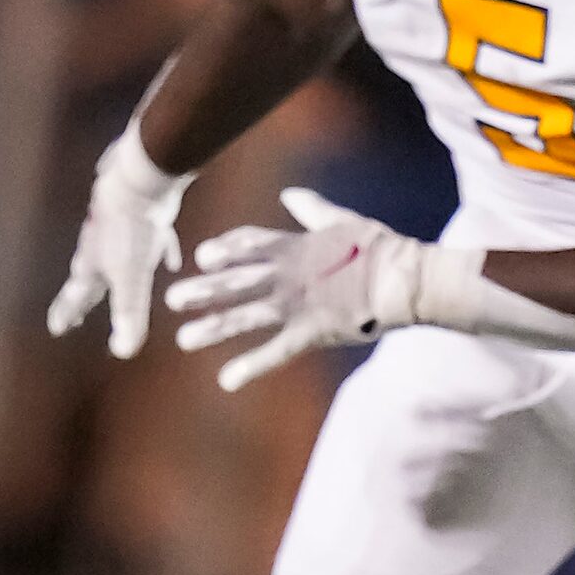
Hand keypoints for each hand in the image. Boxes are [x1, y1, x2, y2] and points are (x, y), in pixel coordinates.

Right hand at [46, 127, 188, 358]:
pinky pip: (149, 239)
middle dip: (87, 296)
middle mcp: (99, 246)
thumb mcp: (133, 278)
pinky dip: (158, 252)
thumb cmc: (132, 230)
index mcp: (93, 264)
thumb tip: (124, 351)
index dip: (68, 312)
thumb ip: (129, 313)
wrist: (140, 180)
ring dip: (115, 274)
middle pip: (91, 277)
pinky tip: (172, 260)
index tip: (58, 328)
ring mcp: (119, 227)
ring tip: (116, 286)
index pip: (76, 296)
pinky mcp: (142, 214)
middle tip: (80, 312)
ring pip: (115, 256)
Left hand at [164, 189, 441, 391]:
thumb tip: (290, 194)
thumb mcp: (343, 220)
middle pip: (232, 281)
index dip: (222, 250)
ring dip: (212, 328)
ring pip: (243, 316)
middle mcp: (284, 275)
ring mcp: (294, 305)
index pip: (246, 245)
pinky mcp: (309, 332)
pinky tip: (226, 380)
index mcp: (293, 247)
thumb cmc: (380, 248)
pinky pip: (274, 352)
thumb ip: (312, 210)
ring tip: (184, 339)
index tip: (202, 256)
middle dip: (201, 290)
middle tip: (172, 300)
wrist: (402, 279)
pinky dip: (250, 367)